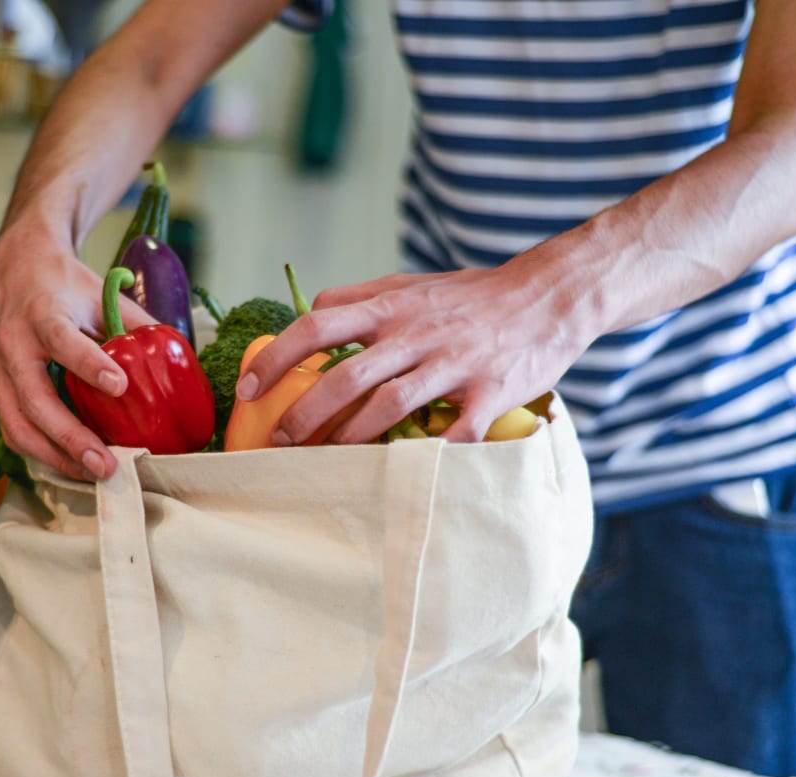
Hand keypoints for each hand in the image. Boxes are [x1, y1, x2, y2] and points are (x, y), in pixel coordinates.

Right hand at [0, 216, 157, 479]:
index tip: (119, 386)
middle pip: (35, 399)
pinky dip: (43, 453)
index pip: (62, 339)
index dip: (88, 364)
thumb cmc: (63, 284)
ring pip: (18, 425)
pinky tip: (73, 465)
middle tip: (106, 464)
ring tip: (93, 474)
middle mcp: (13, 344)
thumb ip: (134, 326)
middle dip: (71, 438)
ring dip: (56, 457)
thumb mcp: (100, 294)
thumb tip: (176, 360)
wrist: (12, 268)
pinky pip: (14, 429)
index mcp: (43, 313)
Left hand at [235, 255, 588, 444]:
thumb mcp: (411, 284)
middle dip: (306, 413)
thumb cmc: (471, 296)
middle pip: (347, 375)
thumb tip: (309, 310)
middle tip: (281, 442)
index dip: (276, 358)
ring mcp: (454, 363)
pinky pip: (455, 431)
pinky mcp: (490, 391)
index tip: (248, 389)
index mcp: (392, 307)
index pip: (318, 325)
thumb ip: (361, 297)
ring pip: (391, 404)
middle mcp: (417, 333)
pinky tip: (404, 474)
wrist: (548, 295)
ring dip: (352, 437)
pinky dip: (429, 455)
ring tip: (326, 461)